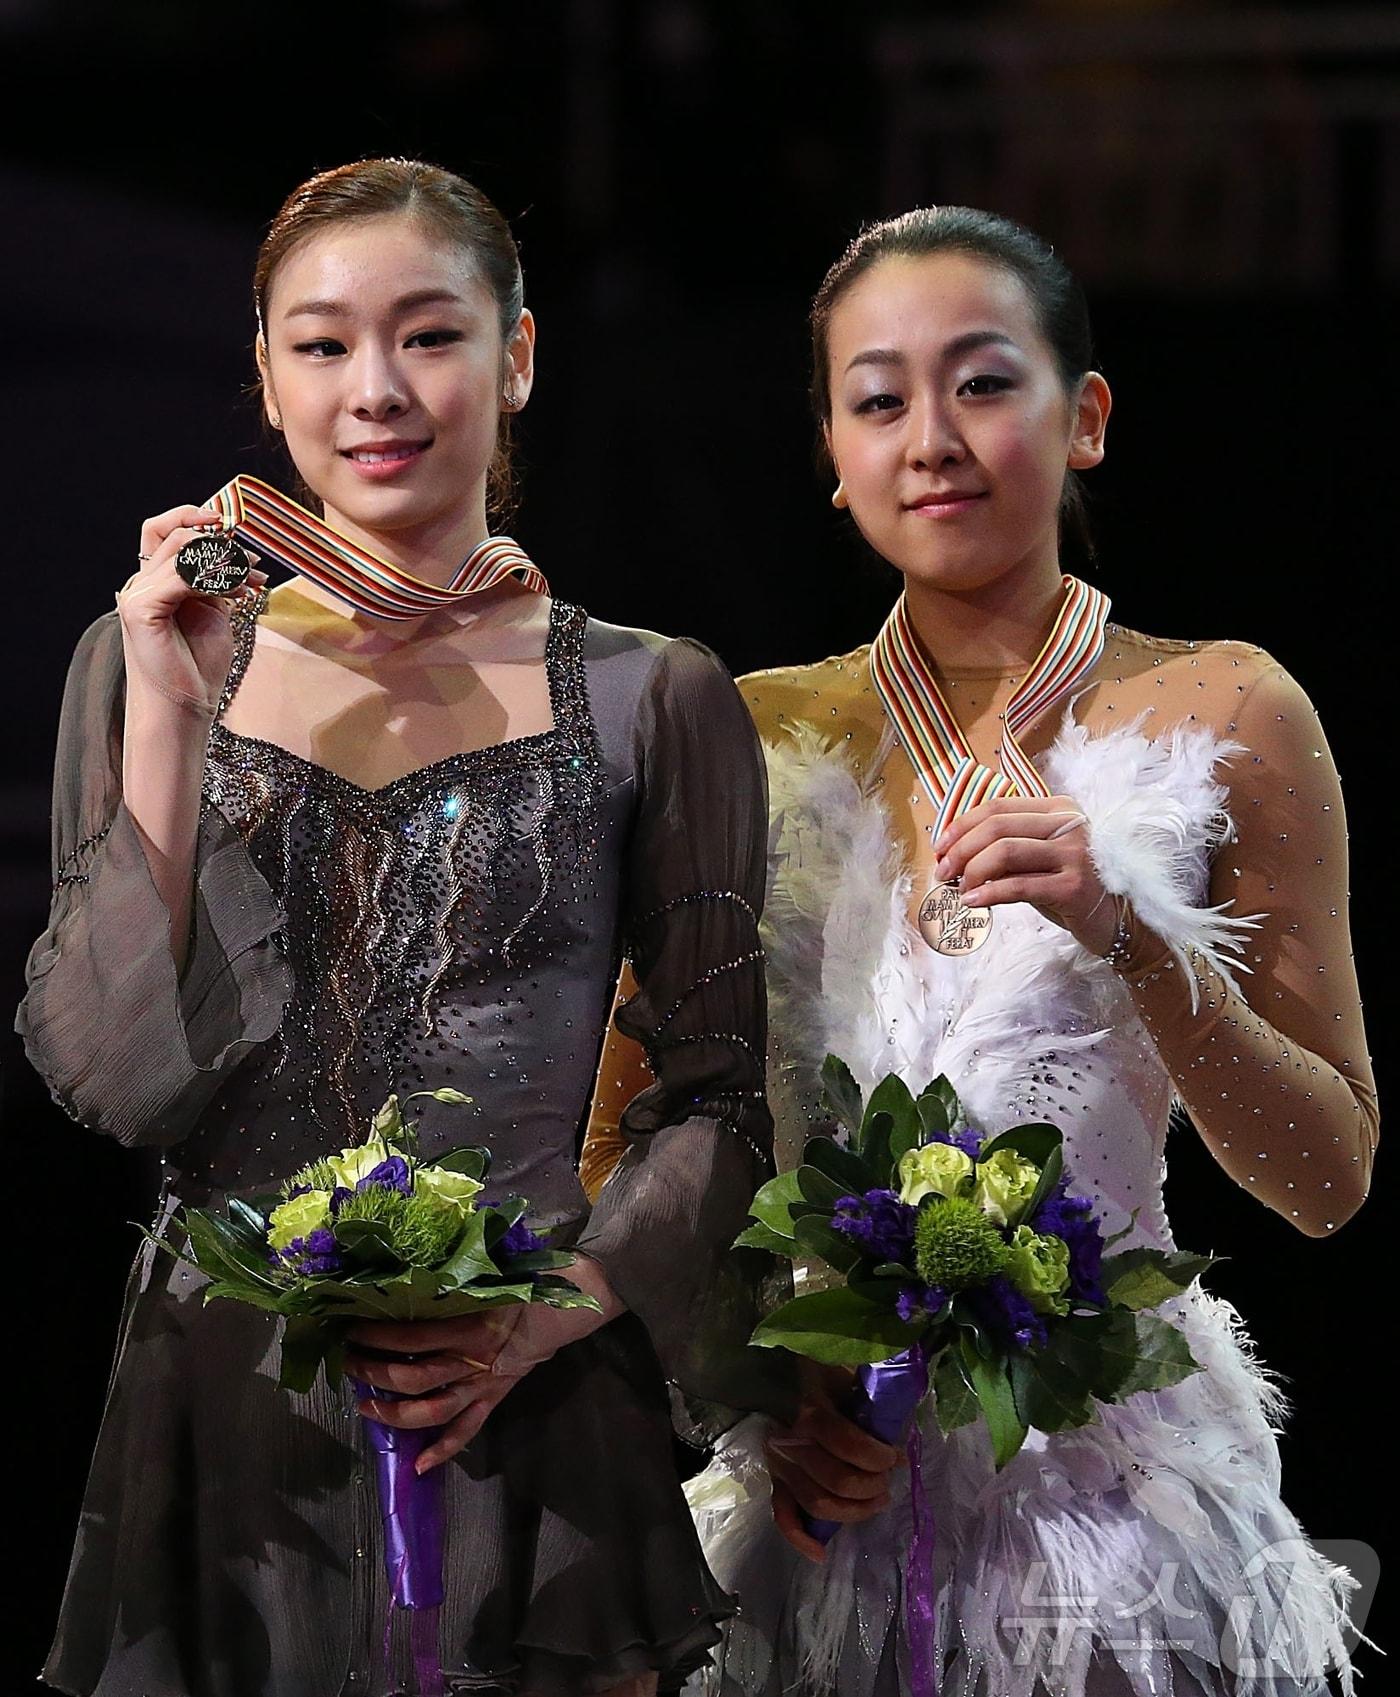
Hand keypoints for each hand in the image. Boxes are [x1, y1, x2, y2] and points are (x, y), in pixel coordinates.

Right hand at [118, 504, 265, 714]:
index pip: (164, 530)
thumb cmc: (198, 668)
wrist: (185, 708)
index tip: (231, 527)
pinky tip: (237, 597)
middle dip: (221, 545)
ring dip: (225, 563)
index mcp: (154, 583)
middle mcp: (140, 585)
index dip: (194, 519)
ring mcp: (136, 596)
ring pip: (182, 551)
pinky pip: (181, 577)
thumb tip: (233, 550)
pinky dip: (214, 580)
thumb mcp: (213, 613)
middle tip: (253, 567)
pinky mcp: (140, 609)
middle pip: (175, 534)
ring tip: (250, 587)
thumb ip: (213, 581)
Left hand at [344, 1255, 623, 1471]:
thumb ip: (456, 1276)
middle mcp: (475, 1360)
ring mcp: (485, 1384)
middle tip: (348, 1366)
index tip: (350, 1328)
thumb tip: (406, 1268)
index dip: (378, 1335)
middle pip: (415, 1377)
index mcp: (474, 1324)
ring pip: (434, 1410)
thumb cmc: (532, 1277)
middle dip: (375, 1374)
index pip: (414, 1335)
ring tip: (365, 1408)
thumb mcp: (494, 1269)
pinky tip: (419, 1465)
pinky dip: (445, 1450)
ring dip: (395, 1414)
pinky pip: (469, 1429)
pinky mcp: (496, 1398)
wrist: (575, 1301)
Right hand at [763, 1365, 901, 1563]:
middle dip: (871, 1486)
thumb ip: (867, 1395)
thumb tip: (896, 1425)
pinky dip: (800, 1537)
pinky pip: (782, 1514)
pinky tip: (820, 1553)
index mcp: (808, 1411)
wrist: (775, 1370)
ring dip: (854, 1511)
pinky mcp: (775, 1478)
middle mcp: (791, 1443)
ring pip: (817, 1503)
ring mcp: (780, 1465)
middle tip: (887, 1478)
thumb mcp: (845, 1372)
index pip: (846, 1444)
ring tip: (877, 1501)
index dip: (876, 1456)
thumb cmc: (818, 1369)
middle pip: (836, 1480)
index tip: (896, 1456)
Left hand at [933, 795, 1116, 954]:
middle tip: (943, 873)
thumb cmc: (1070, 887)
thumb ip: (1006, 851)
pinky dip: (988, 893)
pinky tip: (973, 902)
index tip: (940, 848)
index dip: (962, 826)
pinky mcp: (1074, 887)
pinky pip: (1019, 886)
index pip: (998, 807)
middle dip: (960, 850)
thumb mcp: (1038, 861)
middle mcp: (1068, 825)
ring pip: (1005, 852)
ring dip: (972, 872)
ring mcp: (1074, 854)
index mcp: (1058, 810)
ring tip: (960, 890)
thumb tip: (953, 856)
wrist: (1117, 920)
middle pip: (997, 827)